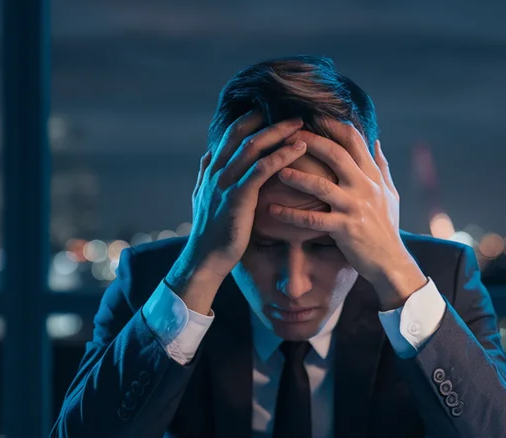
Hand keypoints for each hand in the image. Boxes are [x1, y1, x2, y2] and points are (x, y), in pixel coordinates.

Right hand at [168, 111, 307, 313]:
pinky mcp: (237, 197)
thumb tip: (209, 155)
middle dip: (267, 119)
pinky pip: (261, 169)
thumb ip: (207, 175)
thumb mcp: (205, 198)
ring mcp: (225, 183)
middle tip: (293, 113)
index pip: (230, 134)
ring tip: (300, 125)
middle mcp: (216, 171)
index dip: (251, 119)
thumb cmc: (213, 232)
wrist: (206, 258)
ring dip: (278, 132)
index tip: (272, 110)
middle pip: (241, 133)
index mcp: (212, 169)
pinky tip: (299, 149)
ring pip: (252, 146)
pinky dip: (281, 155)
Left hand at [269, 120, 426, 309]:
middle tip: (285, 134)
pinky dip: (292, 214)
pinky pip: (313, 219)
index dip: (332, 125)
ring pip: (322, 185)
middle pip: (336, 154)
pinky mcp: (345, 229)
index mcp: (372, 176)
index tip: (311, 115)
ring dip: (297, 176)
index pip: (354, 141)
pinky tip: (273, 210)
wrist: (391, 261)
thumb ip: (382, 167)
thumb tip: (377, 141)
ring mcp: (355, 207)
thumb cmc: (387, 227)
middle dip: (310, 141)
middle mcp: (365, 187)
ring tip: (276, 170)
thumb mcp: (390, 193)